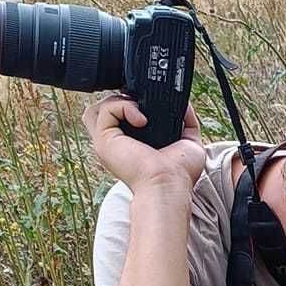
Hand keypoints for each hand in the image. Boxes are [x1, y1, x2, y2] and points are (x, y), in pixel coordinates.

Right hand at [84, 94, 205, 192]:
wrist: (169, 184)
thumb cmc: (179, 174)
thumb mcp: (189, 142)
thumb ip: (187, 121)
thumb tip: (184, 103)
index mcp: (131, 145)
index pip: (118, 118)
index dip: (128, 104)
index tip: (147, 101)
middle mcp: (116, 144)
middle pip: (101, 112)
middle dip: (119, 101)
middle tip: (139, 105)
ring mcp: (107, 143)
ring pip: (97, 109)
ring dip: (119, 102)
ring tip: (141, 115)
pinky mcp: (105, 140)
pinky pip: (105, 110)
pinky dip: (123, 107)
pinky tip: (142, 121)